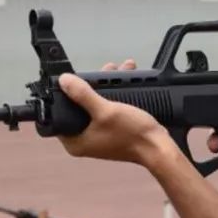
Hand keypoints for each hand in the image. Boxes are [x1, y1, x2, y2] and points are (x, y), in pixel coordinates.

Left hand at [56, 57, 172, 164]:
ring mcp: (99, 136)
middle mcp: (84, 140)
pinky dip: (115, 96)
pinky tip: (125, 82)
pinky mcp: (112, 132)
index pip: (59, 115)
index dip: (65, 95)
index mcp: (75, 142)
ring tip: (118, 69)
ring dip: (107, 87)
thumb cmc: (131, 134)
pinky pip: (108, 110)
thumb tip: (63, 80)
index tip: (74, 78)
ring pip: (96, 105)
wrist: (158, 147)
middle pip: (79, 107)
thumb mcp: (105, 110)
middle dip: (92, 85)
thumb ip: (83, 95)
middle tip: (102, 71)